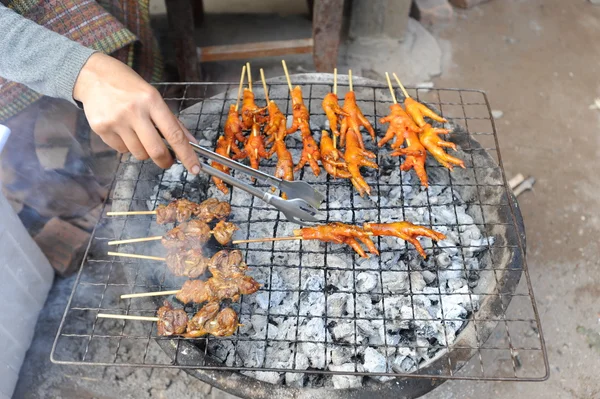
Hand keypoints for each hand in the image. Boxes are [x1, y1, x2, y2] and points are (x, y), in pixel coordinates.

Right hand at [73, 53, 199, 173]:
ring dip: (144, 151)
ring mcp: (116, 121)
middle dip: (165, 161)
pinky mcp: (101, 128)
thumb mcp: (153, 96)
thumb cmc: (128, 86)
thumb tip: (190, 141)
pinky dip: (127, 146)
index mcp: (151, 101)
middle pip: (156, 150)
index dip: (187, 154)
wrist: (92, 75)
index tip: (195, 168)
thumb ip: (171, 120)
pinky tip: (122, 130)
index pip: (174, 134)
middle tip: (167, 160)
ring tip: (139, 135)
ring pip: (139, 153)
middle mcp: (134, 111)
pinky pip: (121, 150)